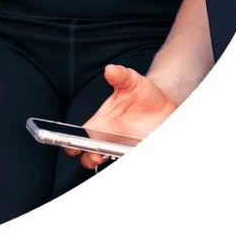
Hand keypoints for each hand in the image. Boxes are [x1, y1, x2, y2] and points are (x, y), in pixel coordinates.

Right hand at [68, 64, 182, 170]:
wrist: (163, 101)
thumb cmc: (141, 91)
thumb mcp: (131, 81)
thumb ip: (120, 75)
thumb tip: (110, 69)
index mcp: (99, 125)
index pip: (78, 140)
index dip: (72, 146)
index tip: (75, 147)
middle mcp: (109, 141)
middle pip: (90, 159)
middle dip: (90, 160)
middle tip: (98, 156)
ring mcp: (123, 150)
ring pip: (111, 165)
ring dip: (110, 165)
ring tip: (120, 156)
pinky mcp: (137, 151)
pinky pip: (128, 159)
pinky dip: (127, 159)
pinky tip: (136, 149)